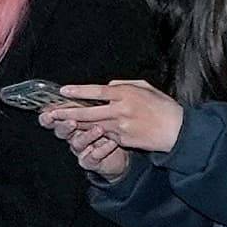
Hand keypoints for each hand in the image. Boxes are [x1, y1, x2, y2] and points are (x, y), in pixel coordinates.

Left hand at [42, 79, 183, 178]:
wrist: (176, 130)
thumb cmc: (163, 106)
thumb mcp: (146, 87)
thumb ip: (124, 85)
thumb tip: (108, 87)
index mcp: (126, 94)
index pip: (96, 92)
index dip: (78, 91)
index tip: (63, 91)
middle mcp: (120, 110)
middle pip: (87, 112)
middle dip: (67, 112)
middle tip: (50, 113)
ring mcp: (120, 127)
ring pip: (91, 126)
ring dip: (74, 125)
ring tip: (59, 123)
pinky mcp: (122, 140)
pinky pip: (104, 136)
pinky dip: (93, 134)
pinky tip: (80, 133)